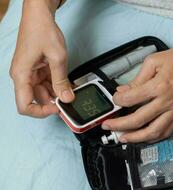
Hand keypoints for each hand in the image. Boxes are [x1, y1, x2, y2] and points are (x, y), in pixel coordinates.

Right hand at [10, 0, 73, 117]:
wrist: (39, 16)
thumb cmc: (42, 31)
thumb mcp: (57, 57)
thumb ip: (61, 80)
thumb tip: (67, 98)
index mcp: (22, 75)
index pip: (24, 106)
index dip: (40, 112)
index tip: (57, 108)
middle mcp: (23, 77)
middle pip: (36, 100)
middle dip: (53, 101)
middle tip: (70, 99)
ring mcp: (30, 73)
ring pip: (43, 92)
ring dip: (57, 93)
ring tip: (72, 90)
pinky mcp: (37, 70)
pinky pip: (47, 83)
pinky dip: (57, 85)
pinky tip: (68, 84)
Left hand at [102, 20, 172, 142]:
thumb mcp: (155, 61)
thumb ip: (138, 78)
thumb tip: (124, 90)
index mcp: (159, 85)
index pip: (131, 98)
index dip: (118, 101)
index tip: (114, 100)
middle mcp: (167, 101)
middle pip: (138, 120)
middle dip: (119, 125)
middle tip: (108, 126)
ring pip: (153, 132)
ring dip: (135, 138)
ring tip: (122, 138)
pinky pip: (167, 131)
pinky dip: (153, 138)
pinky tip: (144, 138)